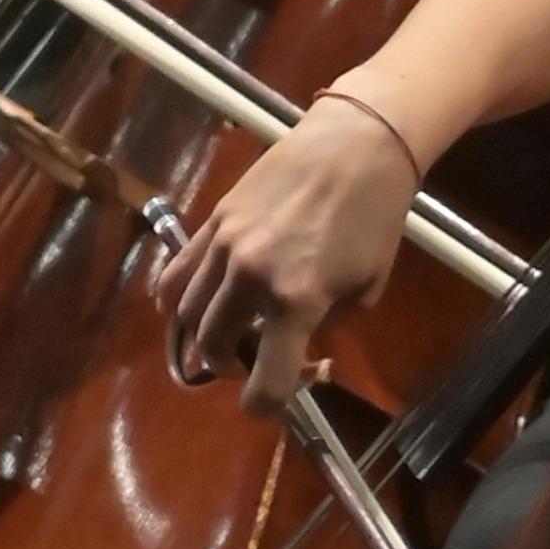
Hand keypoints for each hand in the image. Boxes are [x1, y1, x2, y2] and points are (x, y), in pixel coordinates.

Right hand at [150, 94, 421, 416]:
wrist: (356, 143)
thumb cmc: (374, 217)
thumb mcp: (367, 288)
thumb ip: (325, 327)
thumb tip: (297, 349)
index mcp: (297, 301)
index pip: (265, 386)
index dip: (268, 405)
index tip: (276, 397)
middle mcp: (251, 278)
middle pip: (214, 350)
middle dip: (232, 367)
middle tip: (255, 357)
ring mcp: (225, 246)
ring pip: (187, 315)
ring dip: (204, 336)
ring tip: (228, 331)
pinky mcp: (213, 219)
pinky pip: (175, 274)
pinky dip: (176, 301)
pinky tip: (188, 307)